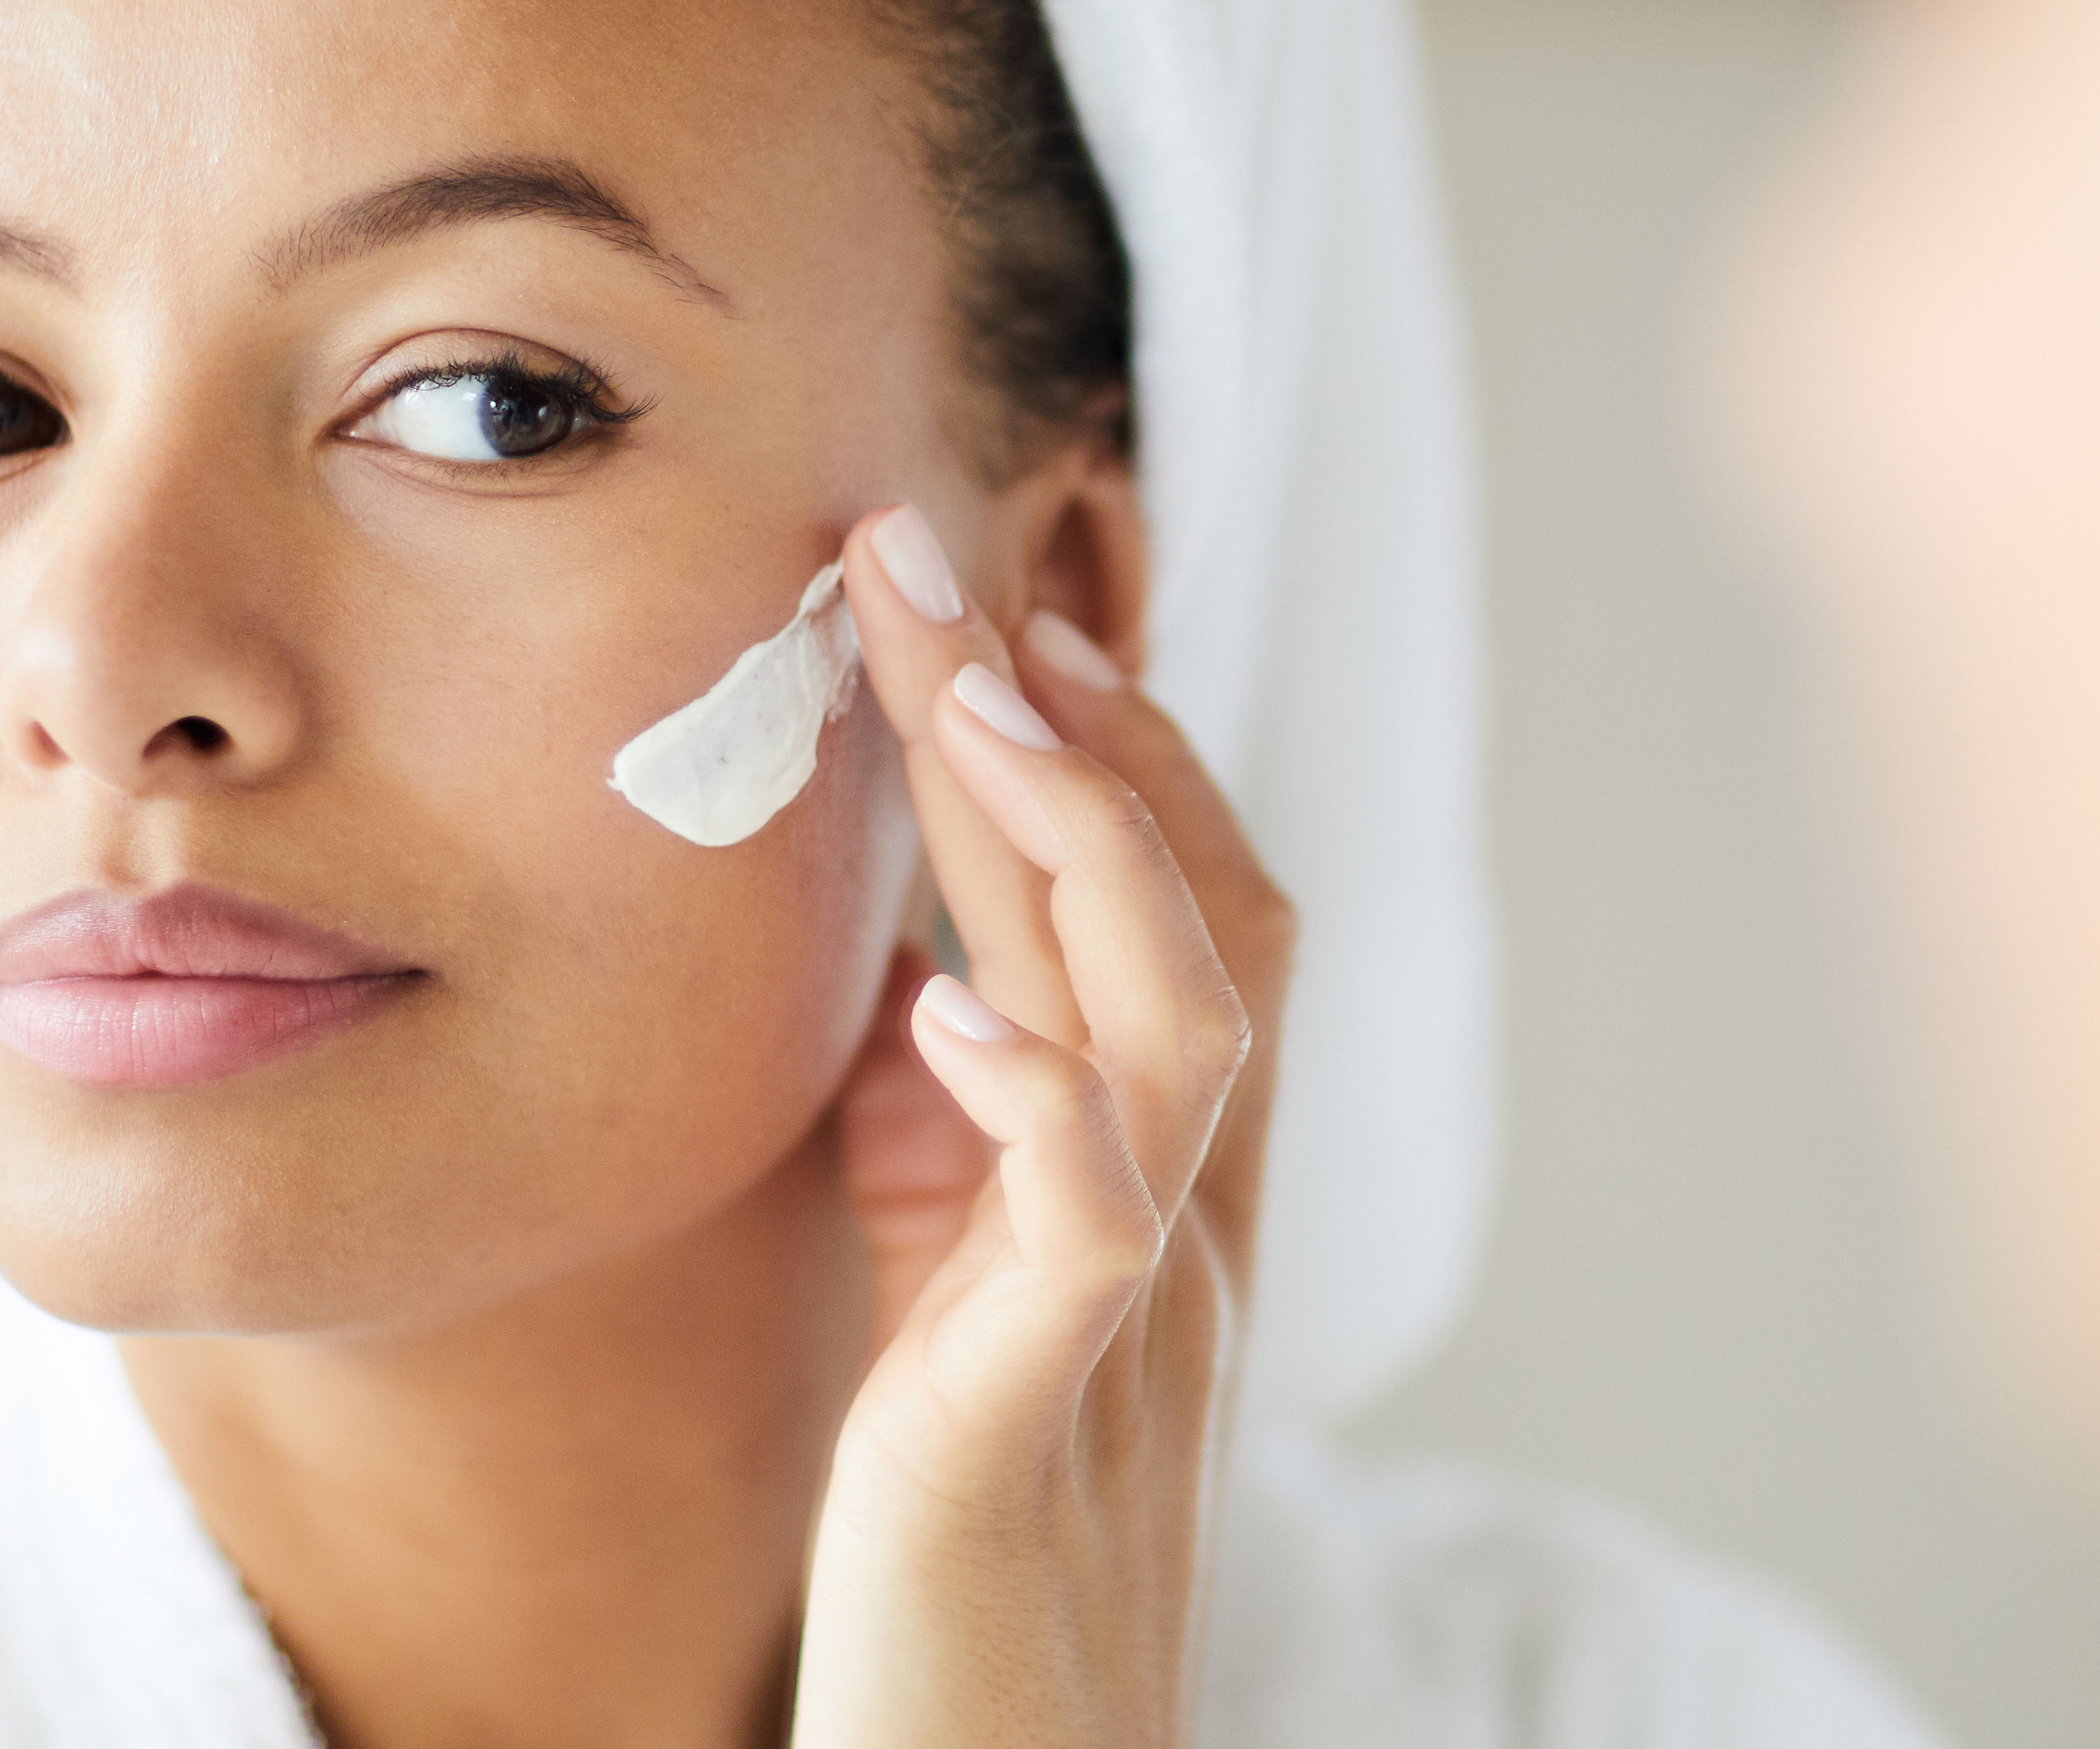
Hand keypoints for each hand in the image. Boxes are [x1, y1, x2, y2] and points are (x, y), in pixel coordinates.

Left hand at [794, 503, 1293, 1748]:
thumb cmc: (955, 1548)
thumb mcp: (955, 1297)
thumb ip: (955, 1145)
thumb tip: (912, 976)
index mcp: (1160, 1192)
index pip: (1184, 916)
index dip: (1114, 748)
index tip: (1001, 607)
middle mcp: (1187, 1235)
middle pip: (1186, 917)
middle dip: (1073, 722)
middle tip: (937, 553)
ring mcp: (1139, 1327)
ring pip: (1179, 1029)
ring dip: (1084, 845)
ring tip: (979, 701)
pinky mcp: (1040, 1431)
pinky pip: (1086, 1233)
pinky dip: (1038, 1103)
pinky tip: (951, 1010)